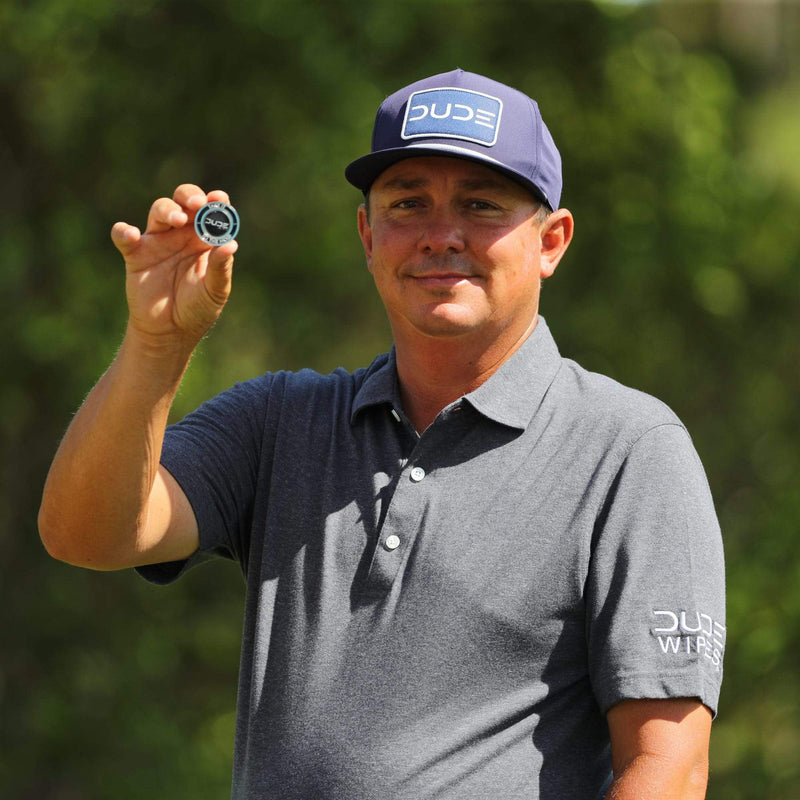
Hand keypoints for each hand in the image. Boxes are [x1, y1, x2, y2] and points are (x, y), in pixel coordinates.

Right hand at [111, 184, 237, 348]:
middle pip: (184, 201)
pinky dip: (123, 231)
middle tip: (197, 204)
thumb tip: (231, 245)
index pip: (212, 212)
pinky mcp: (136, 254)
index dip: (215, 201)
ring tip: (178, 220)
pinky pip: (124, 236)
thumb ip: (221, 268)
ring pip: (159, 211)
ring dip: (167, 210)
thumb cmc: (197, 308)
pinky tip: (131, 235)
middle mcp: (183, 234)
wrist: (171, 331)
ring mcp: (159, 242)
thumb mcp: (215, 291)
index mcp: (206, 239)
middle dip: (190, 196)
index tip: (219, 199)